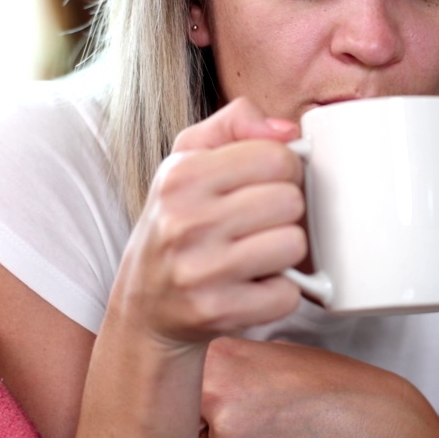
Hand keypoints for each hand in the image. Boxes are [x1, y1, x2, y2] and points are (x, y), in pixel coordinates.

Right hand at [106, 97, 307, 350]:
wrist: (145, 306)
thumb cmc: (178, 223)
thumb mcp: (188, 159)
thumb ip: (234, 125)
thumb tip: (287, 130)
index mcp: (181, 176)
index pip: (276, 157)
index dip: (285, 170)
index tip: (268, 184)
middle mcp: (185, 221)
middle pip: (290, 201)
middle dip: (284, 213)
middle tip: (259, 224)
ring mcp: (199, 271)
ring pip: (294, 245)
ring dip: (284, 253)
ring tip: (255, 253)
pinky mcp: (216, 312)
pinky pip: (287, 293)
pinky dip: (278, 292)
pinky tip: (250, 286)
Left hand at [201, 338, 438, 437]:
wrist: (368, 417)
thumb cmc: (329, 386)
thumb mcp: (274, 356)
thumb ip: (233, 366)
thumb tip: (206, 377)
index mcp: (220, 353)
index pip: (176, 381)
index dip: (197, 395)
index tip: (213, 399)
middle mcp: (214, 387)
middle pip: (188, 417)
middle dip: (210, 422)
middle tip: (254, 415)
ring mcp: (225, 427)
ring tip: (277, 429)